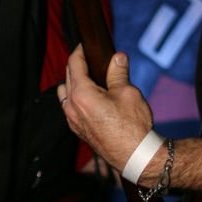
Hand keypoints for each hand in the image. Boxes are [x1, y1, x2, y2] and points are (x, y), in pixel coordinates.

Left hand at [58, 44, 153, 173]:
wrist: (136, 156)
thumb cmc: (133, 126)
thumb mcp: (128, 92)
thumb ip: (118, 72)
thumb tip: (117, 57)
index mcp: (81, 95)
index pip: (74, 64)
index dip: (80, 51)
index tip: (85, 45)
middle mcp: (72, 108)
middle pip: (67, 77)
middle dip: (78, 65)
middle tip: (92, 59)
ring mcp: (73, 121)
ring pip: (65, 93)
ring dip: (74, 83)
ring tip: (91, 79)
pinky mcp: (78, 130)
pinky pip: (70, 108)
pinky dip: (76, 98)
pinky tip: (92, 98)